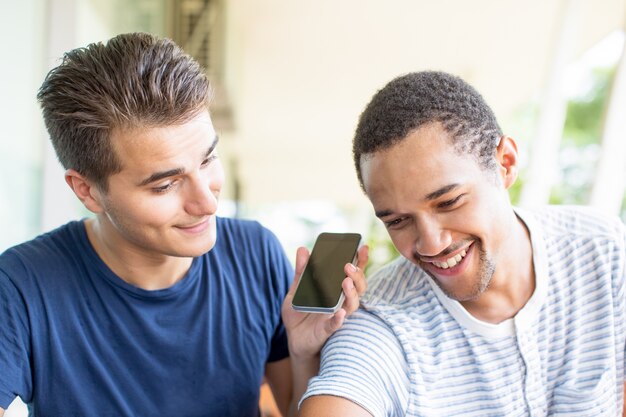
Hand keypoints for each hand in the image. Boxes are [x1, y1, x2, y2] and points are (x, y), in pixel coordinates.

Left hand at [281, 245, 368, 359]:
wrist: (293, 337)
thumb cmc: (299, 312)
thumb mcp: (297, 289)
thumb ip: (301, 271)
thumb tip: (303, 249)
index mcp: (335, 289)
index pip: (352, 274)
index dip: (360, 261)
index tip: (362, 248)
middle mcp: (341, 301)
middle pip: (358, 287)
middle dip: (357, 275)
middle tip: (348, 266)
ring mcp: (336, 315)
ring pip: (352, 304)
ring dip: (351, 293)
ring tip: (346, 282)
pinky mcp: (327, 329)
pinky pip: (336, 324)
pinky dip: (339, 319)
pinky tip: (339, 313)